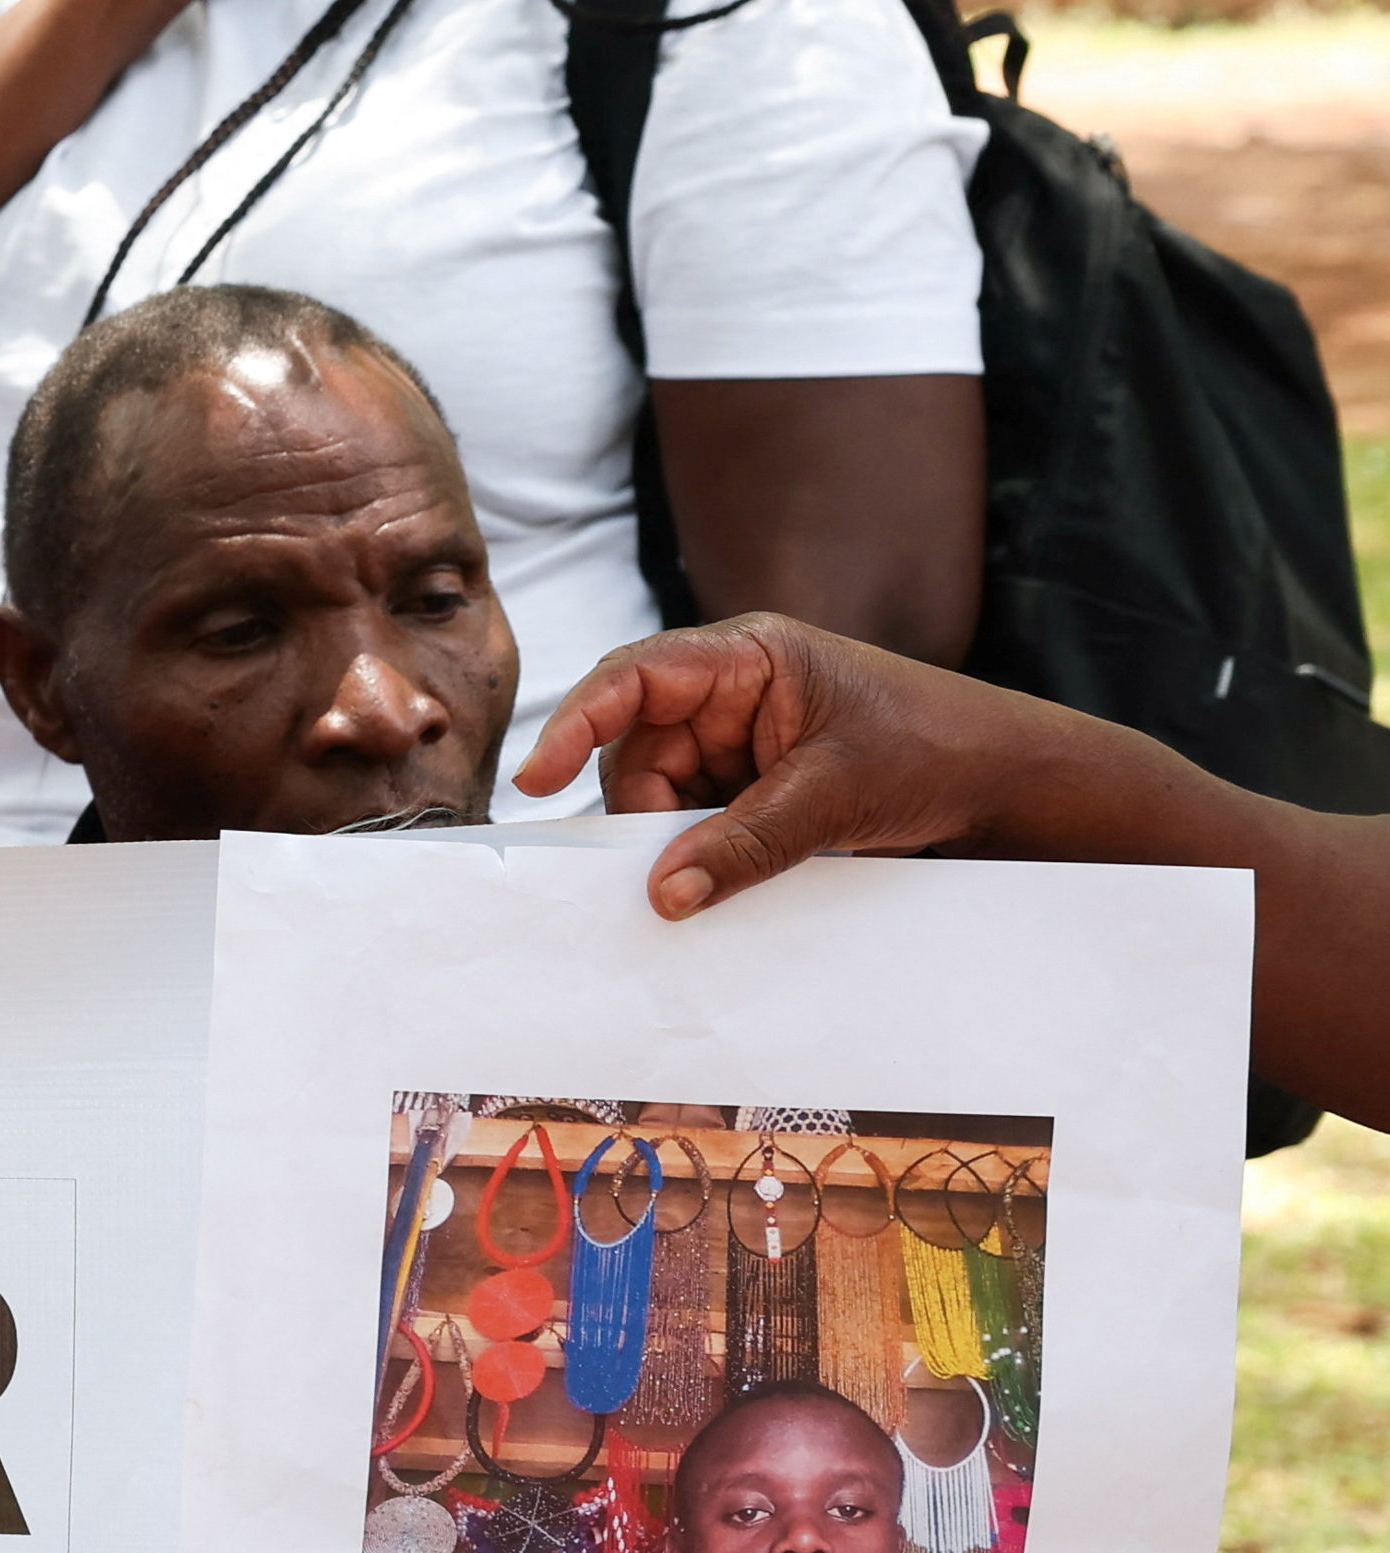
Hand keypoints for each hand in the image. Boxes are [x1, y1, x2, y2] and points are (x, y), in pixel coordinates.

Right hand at [512, 612, 1058, 916]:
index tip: (539, 779)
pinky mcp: (756, 782)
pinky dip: (704, 853)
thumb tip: (662, 896)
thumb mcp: (835, 797)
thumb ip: (743, 845)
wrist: (1012, 784)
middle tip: (664, 870)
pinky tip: (728, 876)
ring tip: (721, 874)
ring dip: (679, 840)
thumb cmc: (938, 750)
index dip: (576, 723)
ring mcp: (743, 738)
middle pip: (639, 750)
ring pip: (664, 794)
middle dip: (644, 812)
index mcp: (749, 657)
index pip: (636, 678)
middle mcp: (734, 690)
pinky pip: (699, 820)